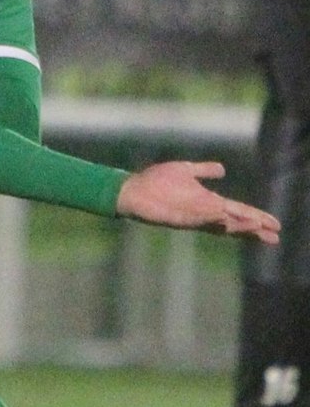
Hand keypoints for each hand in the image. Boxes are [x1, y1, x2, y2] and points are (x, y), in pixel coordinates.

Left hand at [116, 161, 280, 242]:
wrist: (131, 188)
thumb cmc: (155, 181)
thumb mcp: (185, 170)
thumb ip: (203, 170)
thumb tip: (222, 169)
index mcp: (207, 202)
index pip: (237, 211)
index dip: (255, 218)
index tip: (275, 225)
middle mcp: (203, 212)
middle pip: (234, 223)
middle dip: (254, 229)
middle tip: (275, 236)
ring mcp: (191, 217)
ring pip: (219, 225)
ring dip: (238, 226)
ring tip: (257, 228)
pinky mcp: (176, 218)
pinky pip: (196, 220)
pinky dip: (210, 220)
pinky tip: (223, 219)